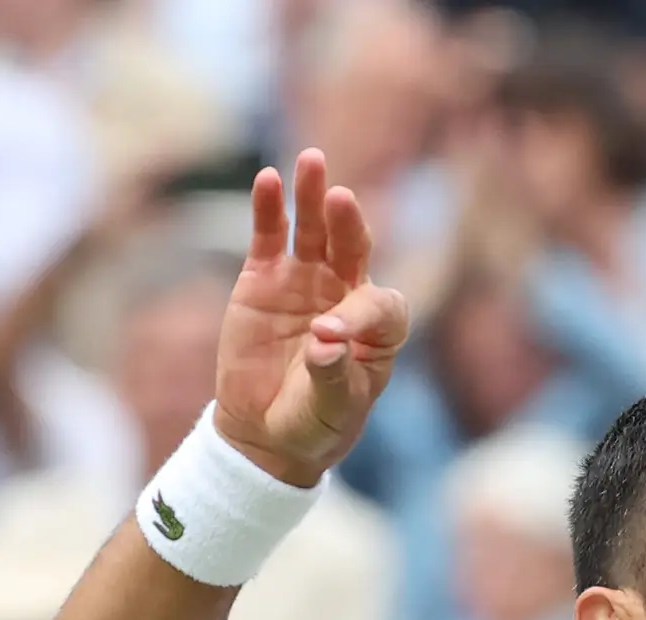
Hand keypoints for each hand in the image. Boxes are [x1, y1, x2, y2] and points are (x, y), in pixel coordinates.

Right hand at [213, 151, 414, 488]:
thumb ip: (333, 377)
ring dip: (314, 197)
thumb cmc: (314, 425)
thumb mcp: (331, 411)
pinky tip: (269, 179)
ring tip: (312, 162)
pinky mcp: (264, 278)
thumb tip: (327, 342)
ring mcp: (306, 281)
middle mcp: (347, 295)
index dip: (360, 315)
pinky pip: (270, 237)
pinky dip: (269, 208)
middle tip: (343, 200)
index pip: (381, 307)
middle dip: (350, 224)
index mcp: (379, 331)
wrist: (268, 432)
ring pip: (315, 231)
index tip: (328, 337)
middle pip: (354, 249)